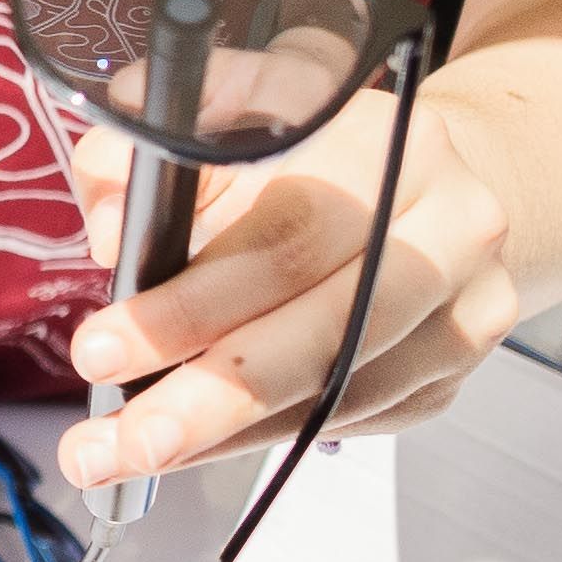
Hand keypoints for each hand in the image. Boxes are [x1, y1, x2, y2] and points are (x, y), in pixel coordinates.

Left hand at [53, 84, 518, 487]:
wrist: (437, 182)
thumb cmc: (321, 150)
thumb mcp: (236, 108)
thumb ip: (157, 144)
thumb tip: (113, 229)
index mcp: (395, 148)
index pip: (288, 240)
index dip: (191, 305)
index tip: (101, 348)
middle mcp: (449, 231)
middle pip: (321, 336)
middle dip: (202, 400)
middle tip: (115, 441)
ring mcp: (461, 313)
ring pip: (331, 396)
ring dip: (218, 437)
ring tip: (124, 453)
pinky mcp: (446, 375)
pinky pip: (343, 421)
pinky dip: (258, 436)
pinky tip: (194, 443)